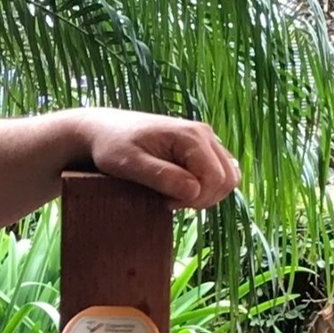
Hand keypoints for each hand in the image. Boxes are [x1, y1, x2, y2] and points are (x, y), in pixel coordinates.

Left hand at [78, 110, 241, 210]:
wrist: (105, 130)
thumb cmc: (113, 146)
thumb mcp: (130, 164)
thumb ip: (162, 176)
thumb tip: (193, 191)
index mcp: (191, 136)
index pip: (215, 179)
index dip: (195, 199)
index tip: (165, 201)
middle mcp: (205, 134)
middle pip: (228, 180)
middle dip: (202, 199)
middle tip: (169, 200)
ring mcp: (206, 139)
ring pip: (228, 178)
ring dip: (206, 194)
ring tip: (174, 194)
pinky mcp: (202, 148)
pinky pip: (220, 173)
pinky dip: (206, 187)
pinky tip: (181, 188)